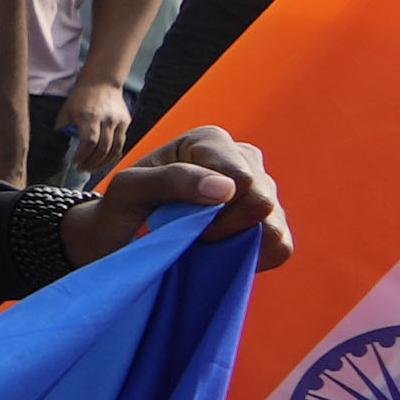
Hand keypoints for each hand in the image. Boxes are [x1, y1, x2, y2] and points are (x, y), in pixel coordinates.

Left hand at [49, 65, 143, 184]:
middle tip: (81, 169)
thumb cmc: (81, 97)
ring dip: (103, 163)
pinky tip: (102, 161)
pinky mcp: (126, 122)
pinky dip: (112, 156)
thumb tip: (59, 146)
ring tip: (91, 168)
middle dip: (91, 163)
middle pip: (103, 148)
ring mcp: (118, 121)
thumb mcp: (66, 110)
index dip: (82, 155)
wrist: (102, 82)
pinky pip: (121, 144)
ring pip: (115, 149)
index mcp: (90, 116)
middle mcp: (107, 119)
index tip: (75, 162)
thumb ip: (63, 128)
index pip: (90, 141)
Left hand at [67, 121, 284, 270]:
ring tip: (201, 242)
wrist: (118, 243)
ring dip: (234, 244)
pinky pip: (282, 246)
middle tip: (188, 233)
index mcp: (210, 142)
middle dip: (223, 227)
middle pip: (261, 200)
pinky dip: (252, 257)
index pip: (240, 178)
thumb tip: (229, 187)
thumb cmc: (120, 211)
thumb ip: (171, 179)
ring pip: (273, 226)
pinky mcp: (270, 225)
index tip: (178, 220)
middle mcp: (243, 160)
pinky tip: (221, 254)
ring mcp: (261, 192)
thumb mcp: (129, 190)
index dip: (213, 210)